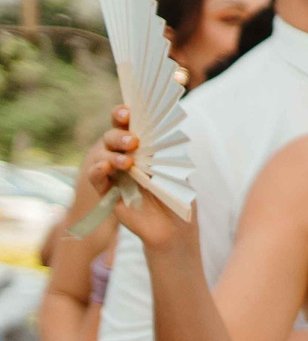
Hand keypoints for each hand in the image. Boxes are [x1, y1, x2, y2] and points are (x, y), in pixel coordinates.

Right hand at [92, 106, 192, 251]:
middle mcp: (126, 157)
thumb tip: (160, 130)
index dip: (125, 116)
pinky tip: (104, 167)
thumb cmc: (177, 196)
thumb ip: (164, 152)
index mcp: (143, 149)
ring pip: (103, 155)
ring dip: (113, 155)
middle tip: (133, 141)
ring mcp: (115, 173)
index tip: (128, 112)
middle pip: (113, 137)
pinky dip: (98, 171)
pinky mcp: (107, 192)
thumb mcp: (175, 171)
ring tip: (127, 162)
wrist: (173, 228)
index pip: (130, 127)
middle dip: (120, 136)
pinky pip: (97, 178)